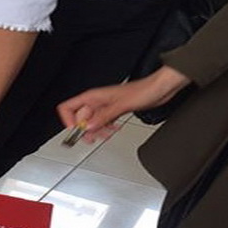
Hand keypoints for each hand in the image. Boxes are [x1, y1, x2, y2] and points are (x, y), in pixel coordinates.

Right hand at [57, 65, 190, 142]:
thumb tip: (89, 127)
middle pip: (79, 118)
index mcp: (94, 96)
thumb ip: (104, 116)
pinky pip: (102, 123)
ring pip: (91, 123)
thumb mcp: (121, 105)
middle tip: (92, 137)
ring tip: (105, 135)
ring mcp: (105, 107)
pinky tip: (112, 131)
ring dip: (96, 132)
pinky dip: (105, 130)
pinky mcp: (113, 112)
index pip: (69, 107)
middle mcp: (97, 101)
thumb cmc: (143, 90)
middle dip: (84, 130)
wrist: (158, 89)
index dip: (68, 120)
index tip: (75, 131)